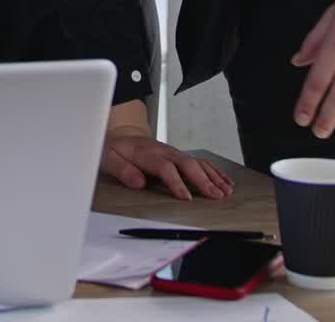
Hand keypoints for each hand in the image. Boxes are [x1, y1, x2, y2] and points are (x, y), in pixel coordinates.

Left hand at [101, 128, 234, 199]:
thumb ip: (123, 171)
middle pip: (185, 163)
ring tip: (225, 191)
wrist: (116, 136)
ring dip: (212, 176)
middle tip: (216, 196)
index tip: (187, 198)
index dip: (177, 182)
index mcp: (145, 153)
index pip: (164, 167)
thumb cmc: (113, 150)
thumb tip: (139, 183)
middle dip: (202, 180)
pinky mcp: (176, 154)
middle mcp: (161, 150)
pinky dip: (213, 171)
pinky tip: (224, 181)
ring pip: (195, 161)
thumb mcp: (108, 159)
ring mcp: (171, 151)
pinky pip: (198, 160)